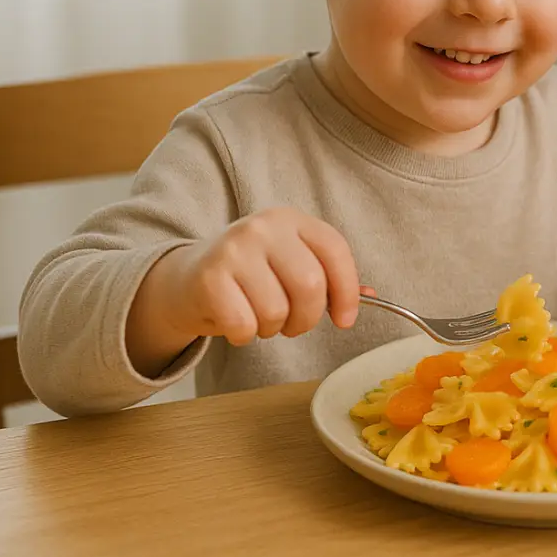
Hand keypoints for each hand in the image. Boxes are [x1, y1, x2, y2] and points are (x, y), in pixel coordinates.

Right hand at [128, 207, 360, 372]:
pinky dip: (244, 335)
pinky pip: (245, 324)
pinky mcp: (208, 277)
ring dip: (273, 329)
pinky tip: (235, 322)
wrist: (184, 279)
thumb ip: (327, 277)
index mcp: (291, 220)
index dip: (347, 290)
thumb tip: (371, 296)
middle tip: (293, 325)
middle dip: (307, 319)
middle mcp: (264, 226)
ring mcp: (234, 248)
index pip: (335, 250)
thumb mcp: (288, 264)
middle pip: (310, 286)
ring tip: (259, 317)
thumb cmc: (248, 276)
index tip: (345, 320)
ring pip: (277, 310)